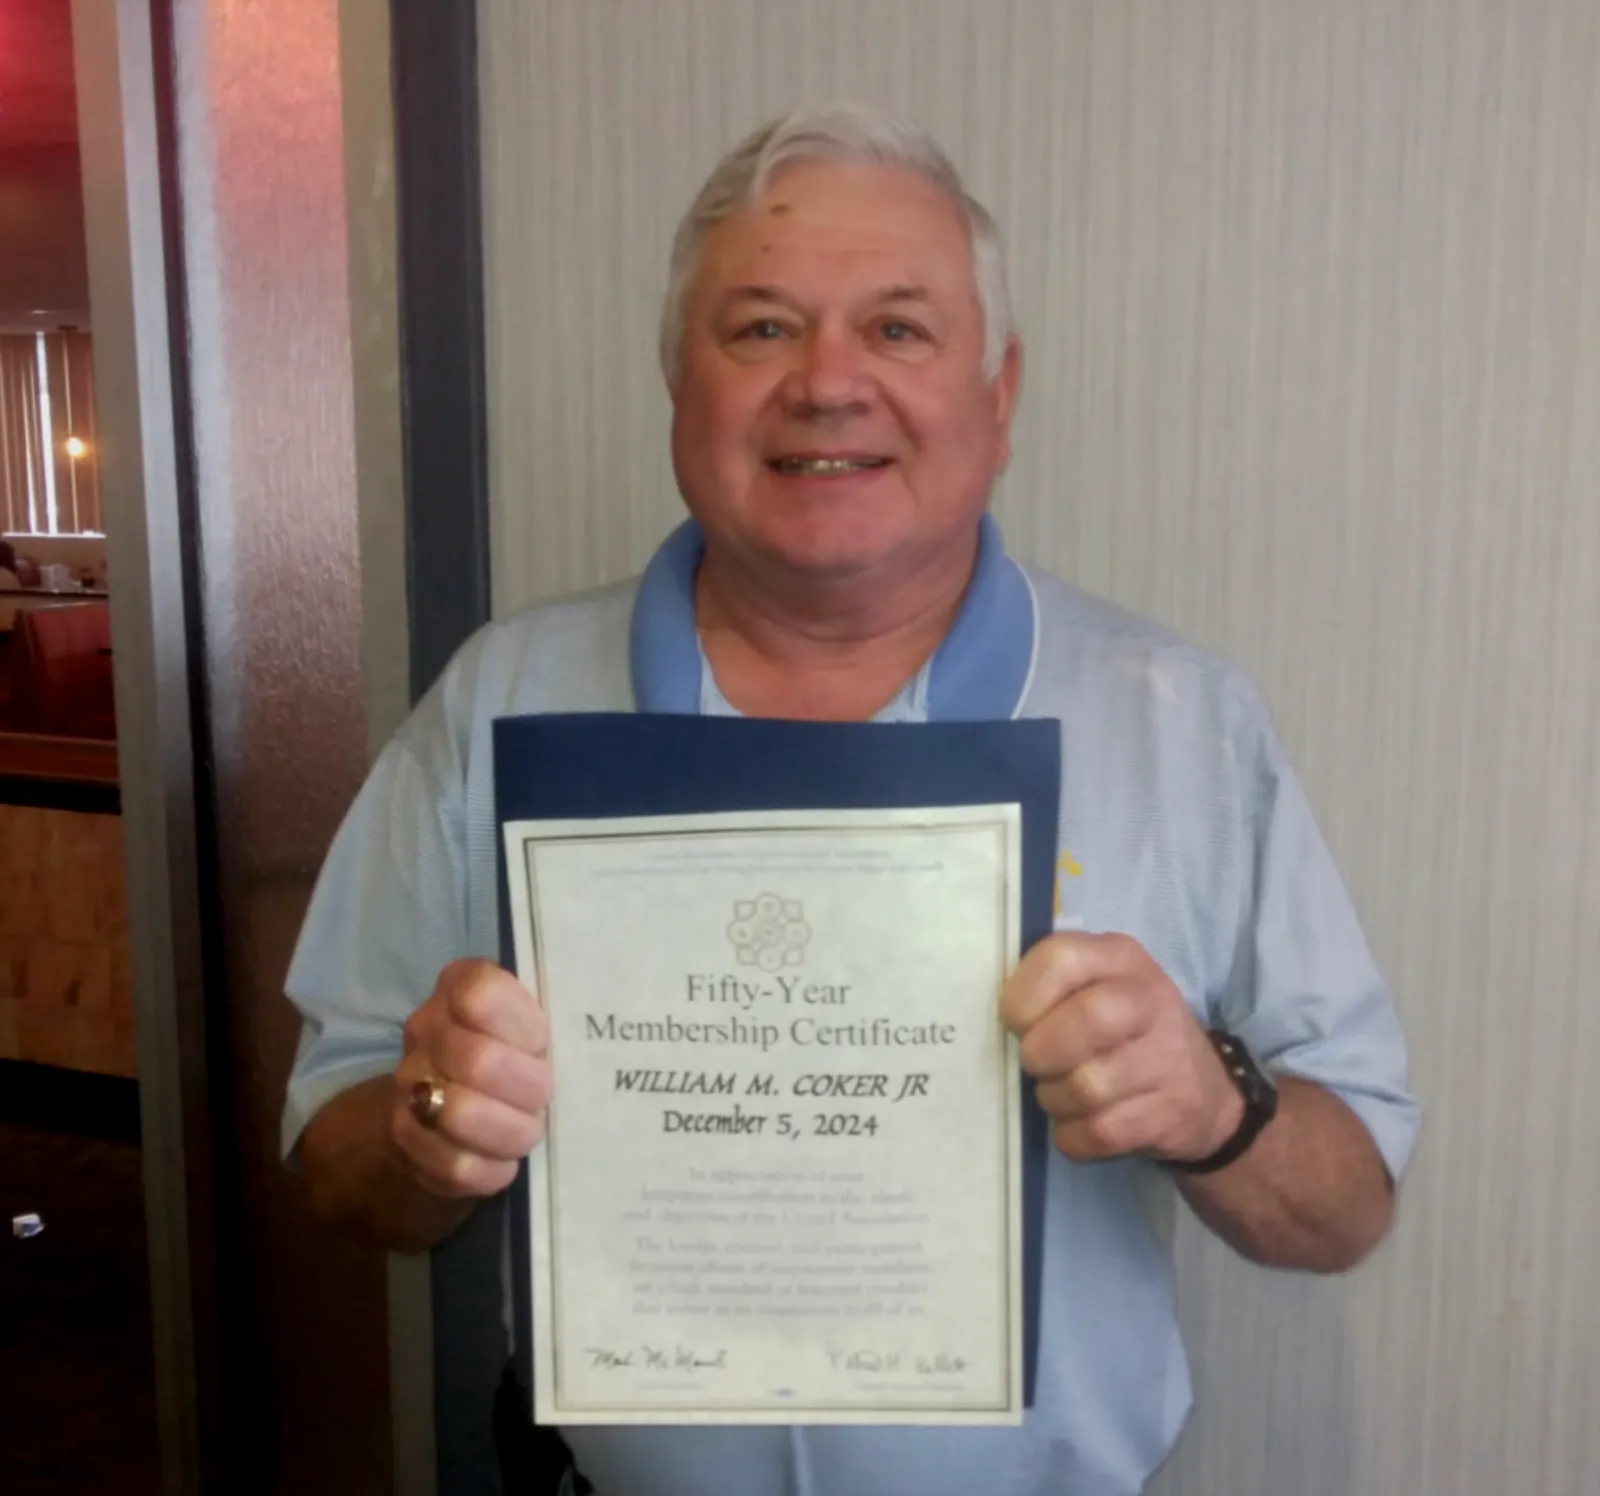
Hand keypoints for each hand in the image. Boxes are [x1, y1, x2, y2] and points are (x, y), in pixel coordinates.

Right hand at [389, 959, 551, 1198]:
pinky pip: (455, 1164)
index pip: (482, 995)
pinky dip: (492, 1168)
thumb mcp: (538, 1024)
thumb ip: (558, 1018)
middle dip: (528, 1088)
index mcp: (460, 986)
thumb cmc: (520, 1053)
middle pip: (479, 1060)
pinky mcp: (406, 1138)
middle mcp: (426, 1028)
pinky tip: (505, 1160)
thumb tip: (602, 1030)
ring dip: (511, 1131)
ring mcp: (409, 1084)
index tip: (542, 1045)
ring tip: (528, 1130)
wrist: (460, 1104)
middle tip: (545, 1097)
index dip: (523, 1028)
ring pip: (461, 1114)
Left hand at [999, 933, 1241, 1164]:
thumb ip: (1048, 988)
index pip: (1061, 958)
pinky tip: (1080, 1123)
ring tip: (1060, 1093)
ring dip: (1055, 1099)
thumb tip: (991, 1018)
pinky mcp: (1171, 1113)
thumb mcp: (1094, 987)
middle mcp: (1151, 999)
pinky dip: (1074, 1136)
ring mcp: (1168, 1058)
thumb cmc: (1121, 1032)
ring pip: (1088, 1087)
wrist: (1204, 1093)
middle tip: (1036, 1063)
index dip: (1023, 997)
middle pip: (1088, 1020)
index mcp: (1120, 957)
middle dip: (1043, 1052)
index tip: (1015, 1024)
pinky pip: (1099, 1133)